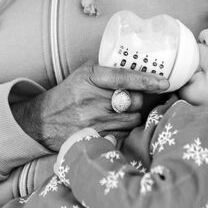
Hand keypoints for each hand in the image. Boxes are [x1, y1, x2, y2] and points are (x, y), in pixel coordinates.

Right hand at [11, 60, 168, 150]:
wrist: (42, 121)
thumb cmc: (67, 94)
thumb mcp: (83, 74)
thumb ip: (108, 71)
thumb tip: (140, 70)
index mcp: (90, 77)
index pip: (125, 77)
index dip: (147, 80)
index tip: (164, 83)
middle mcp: (92, 99)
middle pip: (133, 101)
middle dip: (141, 100)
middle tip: (143, 99)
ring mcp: (94, 121)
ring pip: (132, 119)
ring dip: (135, 115)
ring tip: (126, 112)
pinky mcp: (95, 137)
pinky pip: (123, 133)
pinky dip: (125, 128)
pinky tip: (117, 124)